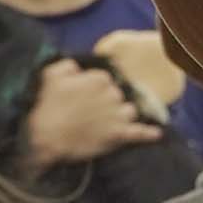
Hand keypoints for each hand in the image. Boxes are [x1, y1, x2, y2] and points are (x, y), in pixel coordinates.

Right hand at [17, 57, 162, 167]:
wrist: (46, 136)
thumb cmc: (47, 106)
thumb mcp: (51, 76)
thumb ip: (68, 66)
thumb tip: (77, 67)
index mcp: (98, 79)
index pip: (106, 80)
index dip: (97, 90)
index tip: (87, 97)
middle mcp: (112, 94)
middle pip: (118, 95)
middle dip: (109, 102)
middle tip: (94, 113)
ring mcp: (117, 115)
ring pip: (129, 111)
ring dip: (123, 116)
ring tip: (111, 123)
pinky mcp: (119, 134)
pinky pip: (139, 133)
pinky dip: (148, 133)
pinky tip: (156, 133)